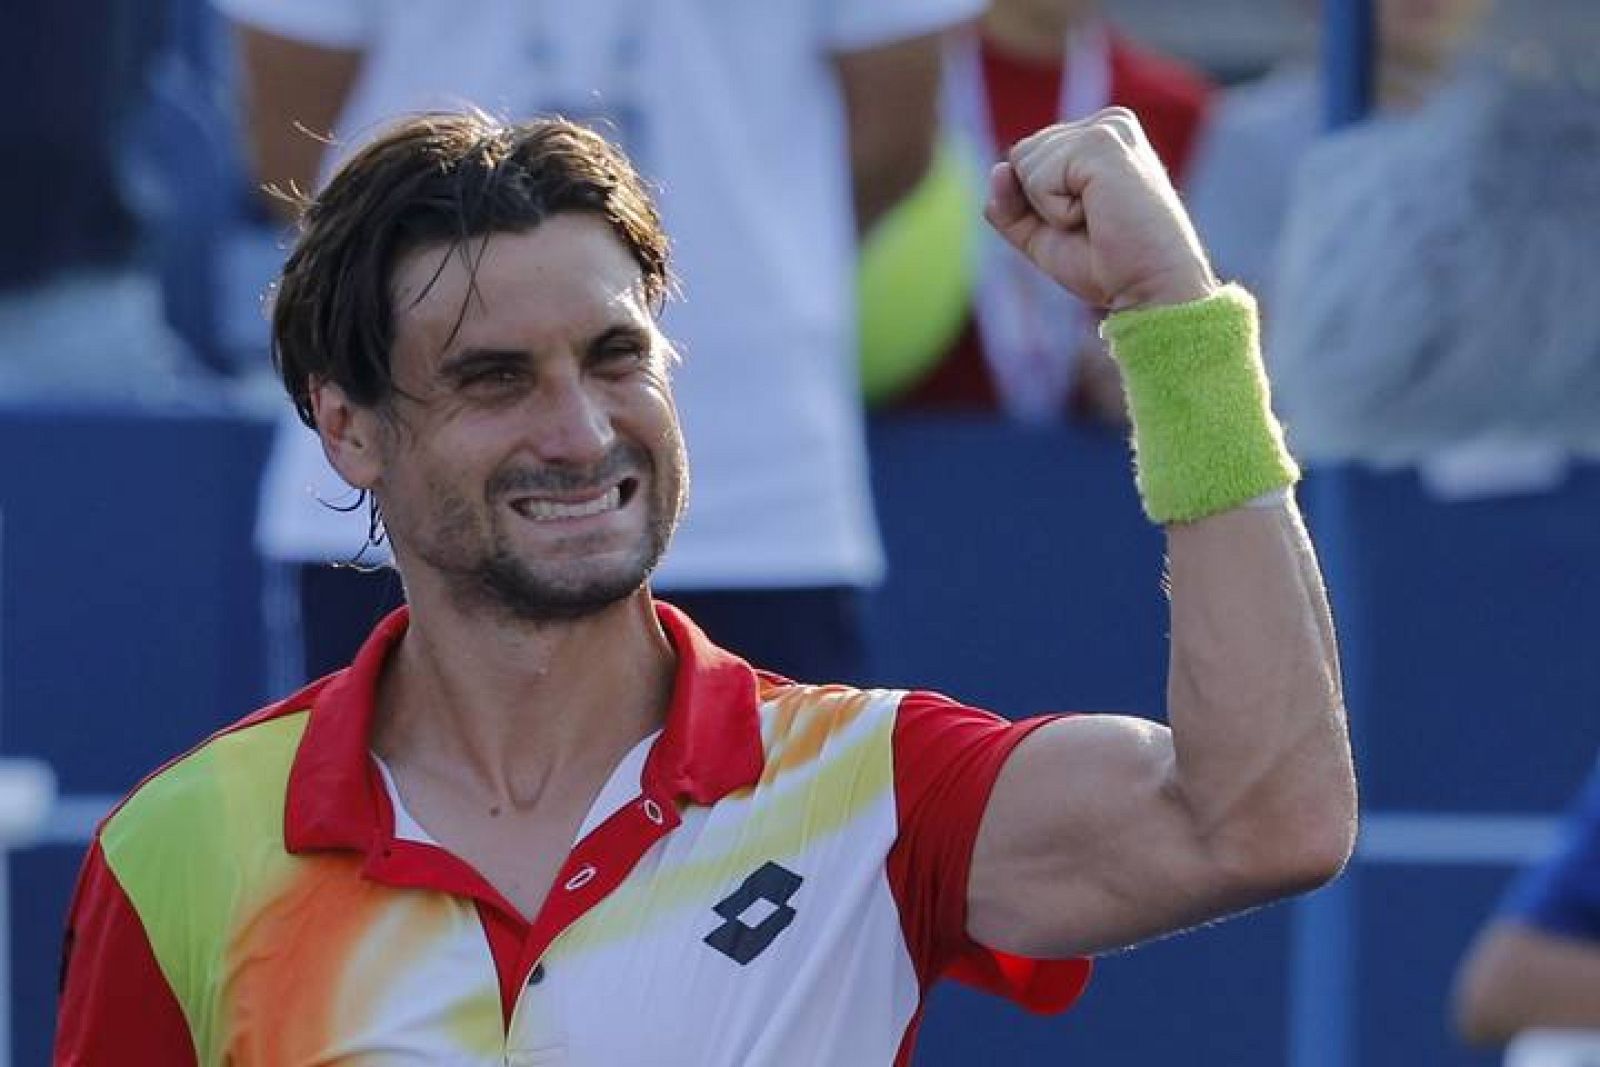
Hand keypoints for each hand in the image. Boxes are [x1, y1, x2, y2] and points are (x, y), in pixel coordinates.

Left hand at [985, 109, 1217, 311]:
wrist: (1150, 289)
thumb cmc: (1106, 265)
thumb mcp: (1042, 234)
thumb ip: (1009, 205)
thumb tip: (998, 169)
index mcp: (1099, 135)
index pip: (1025, 158)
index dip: (1036, 205)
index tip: (1086, 223)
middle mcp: (1106, 123)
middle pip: (1020, 156)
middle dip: (1040, 205)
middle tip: (1092, 225)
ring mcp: (1106, 128)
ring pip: (1023, 164)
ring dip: (1050, 209)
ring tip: (1098, 219)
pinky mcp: (1101, 142)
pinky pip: (1037, 180)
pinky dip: (1056, 212)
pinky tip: (1098, 215)